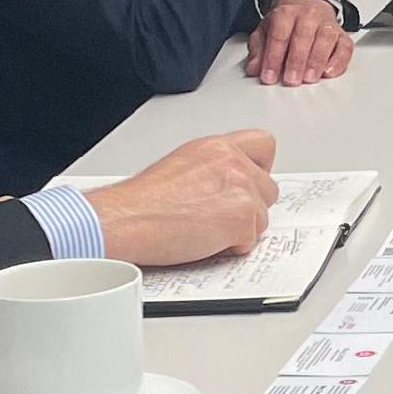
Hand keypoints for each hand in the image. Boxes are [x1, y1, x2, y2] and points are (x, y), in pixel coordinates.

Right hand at [80, 130, 278, 264]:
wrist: (124, 221)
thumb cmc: (140, 203)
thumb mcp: (180, 168)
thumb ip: (211, 172)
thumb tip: (224, 189)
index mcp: (215, 147)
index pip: (263, 145)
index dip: (259, 169)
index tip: (248, 184)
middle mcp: (231, 161)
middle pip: (268, 188)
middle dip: (250, 207)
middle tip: (219, 217)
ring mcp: (241, 188)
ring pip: (262, 217)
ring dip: (240, 230)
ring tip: (204, 231)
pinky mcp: (242, 216)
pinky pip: (251, 240)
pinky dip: (231, 248)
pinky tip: (204, 242)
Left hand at [241, 0, 352, 85]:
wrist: (307, 5)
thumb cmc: (286, 23)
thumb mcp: (265, 31)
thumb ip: (258, 50)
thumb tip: (255, 68)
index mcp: (286, 13)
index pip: (279, 35)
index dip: (273, 57)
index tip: (269, 76)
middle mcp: (308, 15)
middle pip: (303, 37)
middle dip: (296, 61)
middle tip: (291, 80)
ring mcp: (327, 24)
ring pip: (325, 40)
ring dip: (317, 61)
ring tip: (309, 78)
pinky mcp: (342, 35)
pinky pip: (344, 47)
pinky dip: (339, 61)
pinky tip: (329, 72)